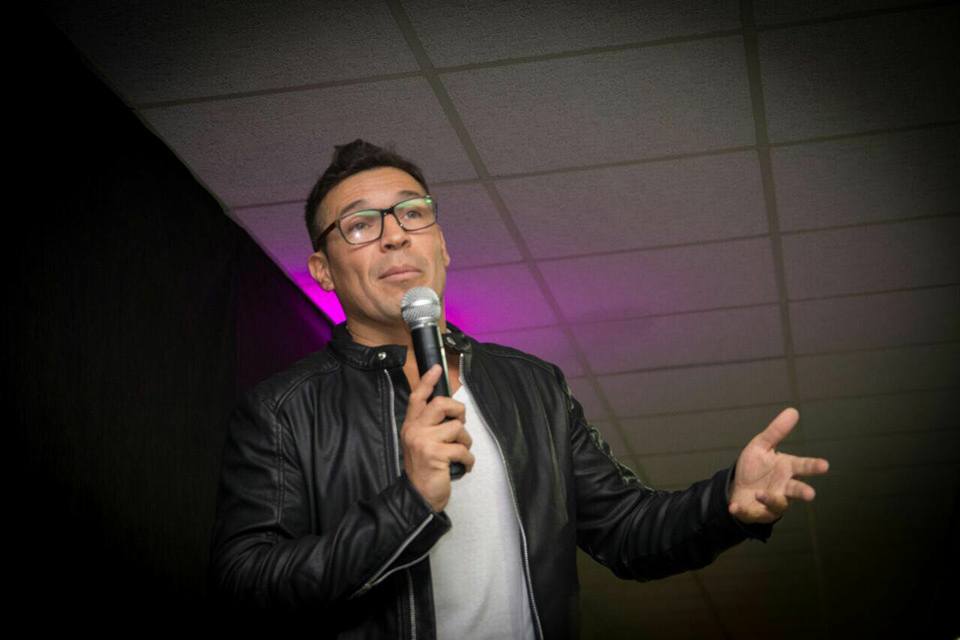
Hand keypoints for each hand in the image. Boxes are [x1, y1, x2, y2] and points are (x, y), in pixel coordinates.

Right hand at [401, 365, 473, 511]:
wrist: (417, 497)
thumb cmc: (424, 469)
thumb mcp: (420, 444)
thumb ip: (429, 427)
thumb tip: (451, 411)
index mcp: (410, 425)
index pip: (417, 397)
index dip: (427, 381)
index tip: (436, 368)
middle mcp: (414, 430)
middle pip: (440, 404)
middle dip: (457, 410)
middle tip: (460, 423)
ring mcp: (423, 441)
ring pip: (456, 428)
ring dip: (465, 442)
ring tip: (460, 454)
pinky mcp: (435, 454)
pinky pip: (462, 449)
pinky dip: (468, 459)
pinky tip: (464, 466)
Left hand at [728, 407, 828, 523]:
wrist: (738, 487)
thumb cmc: (756, 466)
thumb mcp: (761, 445)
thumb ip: (776, 431)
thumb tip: (793, 411)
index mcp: (786, 469)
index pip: (803, 466)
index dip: (814, 466)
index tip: (825, 465)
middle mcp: (783, 487)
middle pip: (796, 490)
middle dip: (803, 492)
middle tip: (810, 494)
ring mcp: (771, 502)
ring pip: (777, 503)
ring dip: (770, 499)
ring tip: (760, 493)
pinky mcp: (757, 513)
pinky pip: (751, 513)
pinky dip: (744, 511)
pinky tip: (734, 507)